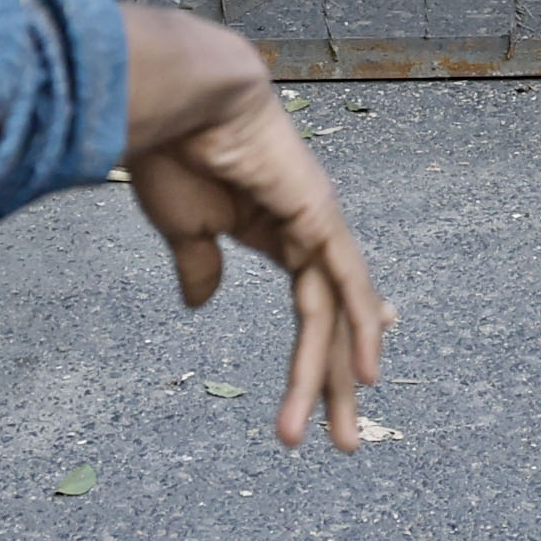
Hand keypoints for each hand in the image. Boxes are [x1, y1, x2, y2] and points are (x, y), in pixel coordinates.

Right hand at [116, 3, 387, 448]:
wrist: (175, 97)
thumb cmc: (172, 150)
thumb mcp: (184, 227)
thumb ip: (199, 265)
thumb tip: (200, 305)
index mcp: (274, 231)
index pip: (315, 300)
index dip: (327, 346)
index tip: (345, 385)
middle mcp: (306, 230)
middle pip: (332, 320)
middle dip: (335, 384)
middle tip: (345, 443)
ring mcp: (318, 223)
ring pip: (336, 314)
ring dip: (334, 378)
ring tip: (339, 437)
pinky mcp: (317, 215)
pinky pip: (343, 281)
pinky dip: (359, 326)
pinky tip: (368, 372)